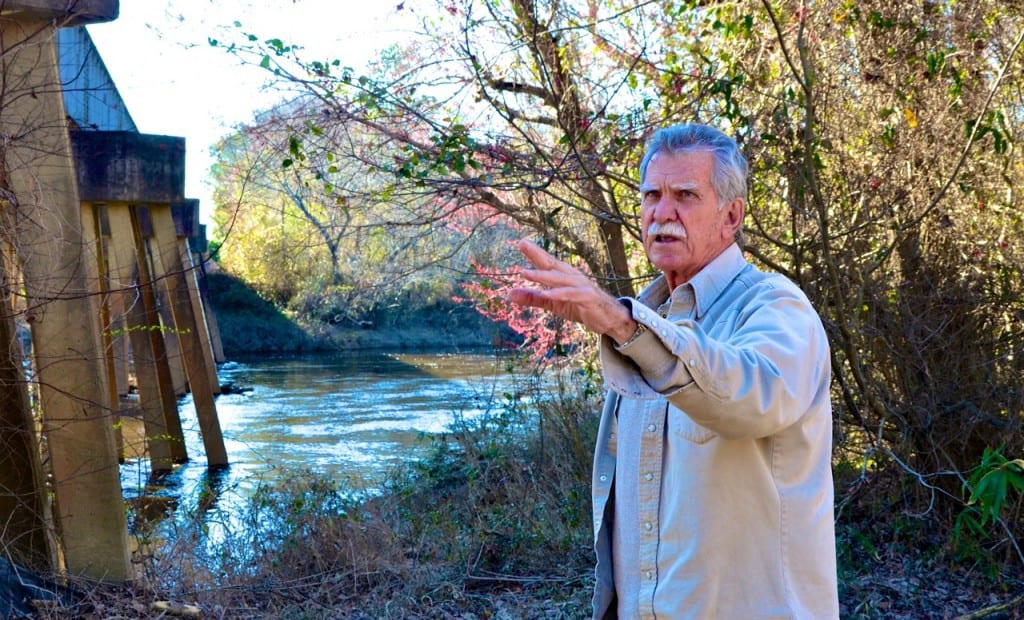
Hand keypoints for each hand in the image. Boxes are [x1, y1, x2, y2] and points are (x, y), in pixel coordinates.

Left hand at [507, 239, 637, 343]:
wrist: (610, 319)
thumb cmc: (581, 307)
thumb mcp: (554, 304)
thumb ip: (533, 298)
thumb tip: (509, 294)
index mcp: (564, 276)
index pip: (547, 262)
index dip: (534, 253)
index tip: (520, 242)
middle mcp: (573, 277)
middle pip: (553, 264)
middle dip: (538, 254)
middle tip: (522, 244)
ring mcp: (582, 286)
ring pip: (560, 279)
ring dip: (543, 275)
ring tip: (526, 273)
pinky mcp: (589, 298)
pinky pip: (572, 295)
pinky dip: (560, 294)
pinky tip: (548, 294)